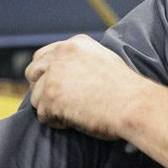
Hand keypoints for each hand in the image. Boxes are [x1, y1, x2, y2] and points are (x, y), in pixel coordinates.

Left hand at [25, 34, 152, 140]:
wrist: (134, 105)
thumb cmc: (126, 91)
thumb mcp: (104, 61)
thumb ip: (81, 62)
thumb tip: (66, 75)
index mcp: (74, 44)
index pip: (43, 56)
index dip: (47, 75)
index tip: (57, 88)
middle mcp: (61, 54)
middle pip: (33, 72)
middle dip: (42, 89)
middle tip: (59, 104)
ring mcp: (53, 75)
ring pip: (36, 97)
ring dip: (51, 109)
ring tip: (75, 114)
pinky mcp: (50, 96)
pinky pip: (43, 115)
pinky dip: (56, 122)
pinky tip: (75, 120)